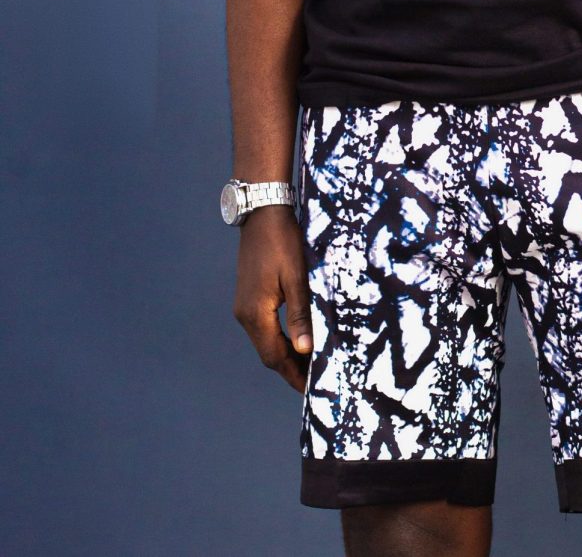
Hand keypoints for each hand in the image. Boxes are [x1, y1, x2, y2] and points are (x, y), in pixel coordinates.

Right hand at [232, 204, 311, 392]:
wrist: (262, 213)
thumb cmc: (283, 242)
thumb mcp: (297, 279)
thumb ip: (301, 315)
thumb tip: (304, 350)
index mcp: (255, 313)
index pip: (275, 357)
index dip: (293, 376)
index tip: (311, 391)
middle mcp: (245, 314)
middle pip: (269, 354)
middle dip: (291, 370)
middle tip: (315, 383)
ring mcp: (244, 306)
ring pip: (266, 342)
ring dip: (286, 356)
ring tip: (311, 366)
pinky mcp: (249, 298)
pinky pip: (264, 328)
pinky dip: (281, 340)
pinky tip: (298, 342)